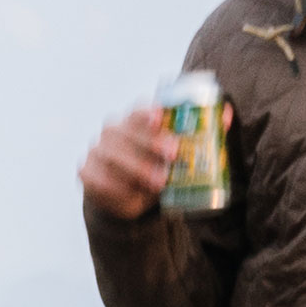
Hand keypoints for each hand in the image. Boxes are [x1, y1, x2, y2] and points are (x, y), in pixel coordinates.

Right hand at [79, 104, 185, 219]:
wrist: (128, 196)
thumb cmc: (155, 170)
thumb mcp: (173, 159)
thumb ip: (191, 143)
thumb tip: (219, 123)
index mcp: (133, 121)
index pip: (137, 110)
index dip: (146, 112)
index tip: (159, 116)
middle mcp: (112, 131)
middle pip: (124, 131)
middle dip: (148, 142)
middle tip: (171, 154)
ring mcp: (96, 150)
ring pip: (111, 155)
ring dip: (136, 167)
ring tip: (159, 182)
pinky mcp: (86, 172)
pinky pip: (99, 178)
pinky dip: (118, 187)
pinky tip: (133, 194)